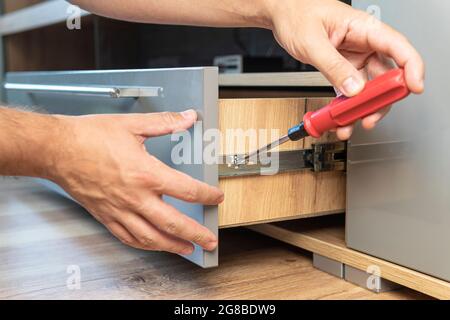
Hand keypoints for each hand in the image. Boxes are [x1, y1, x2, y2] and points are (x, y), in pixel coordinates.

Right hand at [49, 110, 223, 254]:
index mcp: (146, 173)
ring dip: (173, 246)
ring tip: (188, 249)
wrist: (57, 149)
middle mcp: (135, 197)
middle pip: (173, 223)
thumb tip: (188, 117)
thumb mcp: (132, 124)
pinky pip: (128, 237)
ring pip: (151, 237)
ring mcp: (120, 210)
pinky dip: (145, 244)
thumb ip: (165, 122)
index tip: (215, 198)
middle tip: (210, 241)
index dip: (206, 195)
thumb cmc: (89, 137)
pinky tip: (153, 244)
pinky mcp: (106, 216)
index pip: (186, 190)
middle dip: (196, 234)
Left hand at [265, 0, 424, 139]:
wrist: (282, 15)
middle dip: (381, 100)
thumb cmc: (297, 15)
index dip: (412, 68)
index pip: (398, 47)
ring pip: (369, 88)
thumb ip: (333, 66)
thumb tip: (353, 88)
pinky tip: (341, 118)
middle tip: (369, 116)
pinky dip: (347, 107)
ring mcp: (355, 58)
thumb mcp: (313, 41)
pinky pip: (351, 92)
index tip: (414, 87)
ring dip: (362, 109)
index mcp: (364, 28)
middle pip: (386, 75)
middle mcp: (364, 44)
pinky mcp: (343, 69)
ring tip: (350, 123)